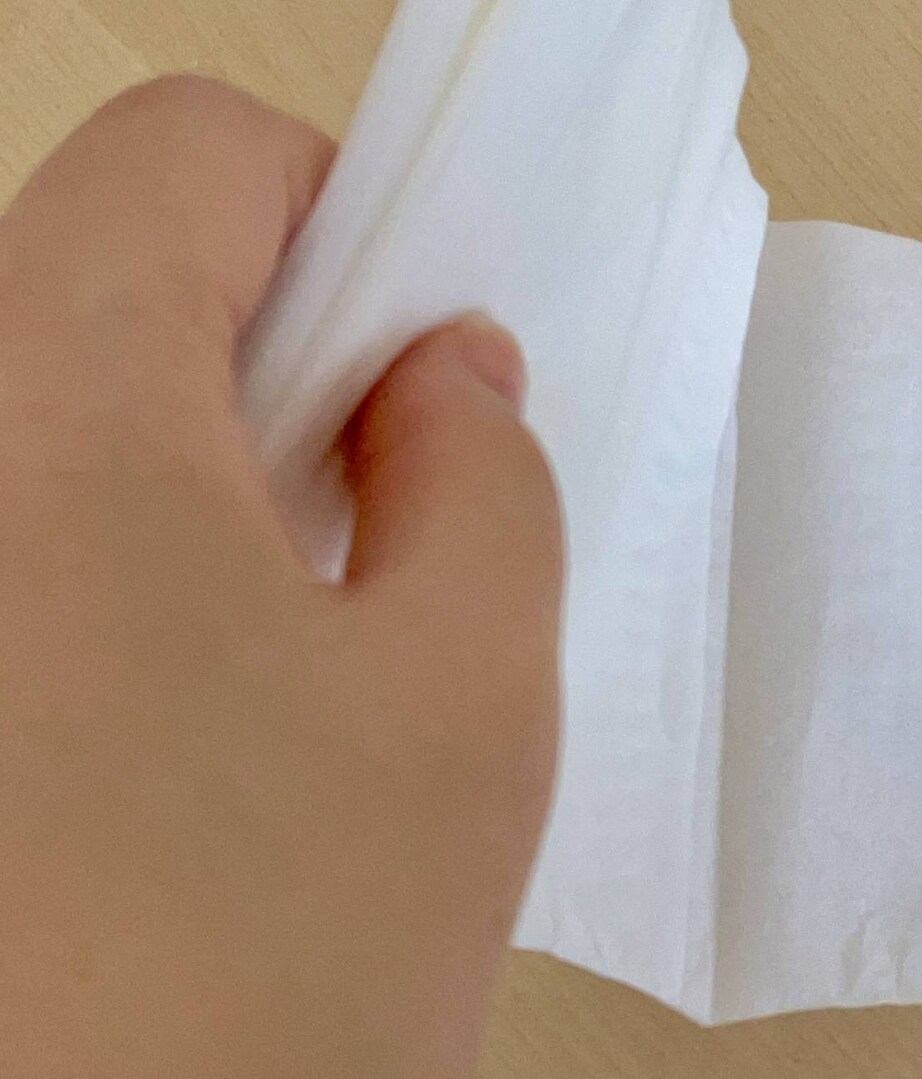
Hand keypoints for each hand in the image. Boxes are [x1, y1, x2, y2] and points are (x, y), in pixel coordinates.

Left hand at [0, 77, 563, 1076]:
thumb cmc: (250, 1003)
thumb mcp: (470, 698)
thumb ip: (490, 475)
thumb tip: (448, 386)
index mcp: (43, 417)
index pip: (189, 158)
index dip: (342, 218)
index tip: (418, 344)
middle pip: (103, 279)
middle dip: (280, 365)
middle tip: (389, 514)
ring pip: (54, 421)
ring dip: (198, 478)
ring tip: (298, 648)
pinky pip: (17, 541)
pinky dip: (118, 573)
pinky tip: (197, 721)